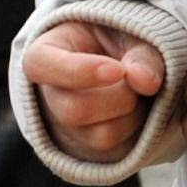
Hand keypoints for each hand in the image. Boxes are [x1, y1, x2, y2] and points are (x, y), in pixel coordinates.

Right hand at [26, 20, 186, 159]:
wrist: (127, 68)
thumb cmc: (120, 42)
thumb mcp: (132, 35)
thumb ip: (142, 53)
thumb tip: (145, 81)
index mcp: (45, 55)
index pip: (40, 65)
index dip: (79, 70)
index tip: (118, 70)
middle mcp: (48, 97)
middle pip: (73, 110)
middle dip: (119, 96)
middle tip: (138, 78)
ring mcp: (67, 129)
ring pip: (101, 136)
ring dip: (133, 114)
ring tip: (139, 92)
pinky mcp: (92, 151)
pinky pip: (120, 150)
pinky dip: (139, 131)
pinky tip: (139, 111)